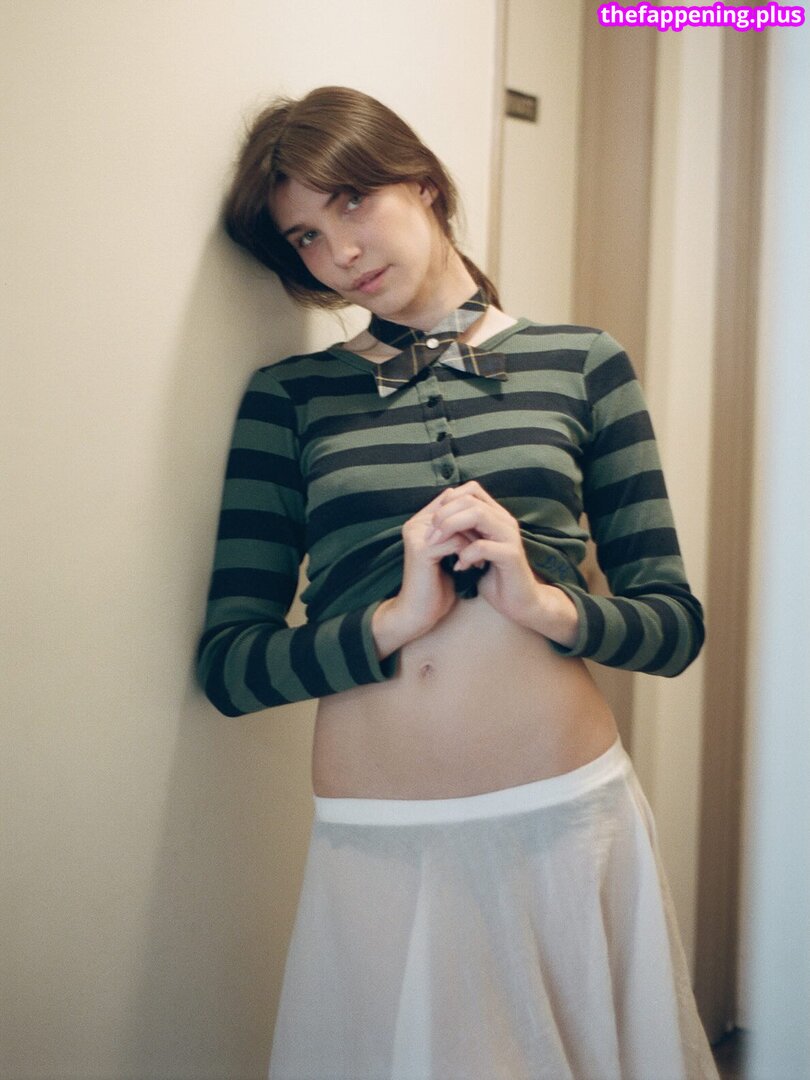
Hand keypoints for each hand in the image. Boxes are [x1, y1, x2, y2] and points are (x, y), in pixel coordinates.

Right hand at [370, 488, 468, 659]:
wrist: (419, 613)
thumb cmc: (435, 586)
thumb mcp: (447, 555)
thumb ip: (454, 535)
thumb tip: (474, 516)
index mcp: (420, 523)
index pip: (450, 499)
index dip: (471, 513)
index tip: (485, 533)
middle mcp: (415, 525)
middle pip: (455, 508)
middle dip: (476, 526)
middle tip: (488, 544)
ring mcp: (417, 536)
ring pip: (457, 524)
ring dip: (474, 540)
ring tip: (480, 558)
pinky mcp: (422, 551)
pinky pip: (455, 541)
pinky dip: (469, 553)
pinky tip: (472, 566)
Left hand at [428, 481, 579, 647]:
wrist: (519, 602)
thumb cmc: (494, 576)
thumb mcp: (473, 548)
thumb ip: (463, 532)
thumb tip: (436, 518)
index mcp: (496, 516)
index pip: (471, 490)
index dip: (448, 501)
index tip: (431, 521)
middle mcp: (505, 521)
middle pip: (470, 499)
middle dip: (444, 514)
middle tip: (430, 534)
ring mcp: (510, 536)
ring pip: (478, 515)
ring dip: (451, 527)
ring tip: (439, 545)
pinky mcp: (511, 555)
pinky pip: (483, 546)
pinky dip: (465, 554)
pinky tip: (459, 566)